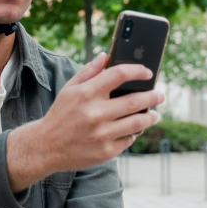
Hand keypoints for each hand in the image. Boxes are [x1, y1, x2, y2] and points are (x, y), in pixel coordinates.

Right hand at [6, 52, 163, 191]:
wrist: (46, 147)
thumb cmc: (60, 114)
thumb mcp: (69, 89)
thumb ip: (89, 72)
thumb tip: (106, 56)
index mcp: (86, 94)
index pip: (119, 75)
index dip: (137, 71)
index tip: (148, 73)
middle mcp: (95, 113)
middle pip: (135, 101)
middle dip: (153, 96)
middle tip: (160, 95)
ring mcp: (102, 134)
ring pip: (138, 123)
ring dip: (150, 116)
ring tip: (154, 113)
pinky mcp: (105, 151)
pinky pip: (128, 139)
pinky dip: (133, 133)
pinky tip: (133, 129)